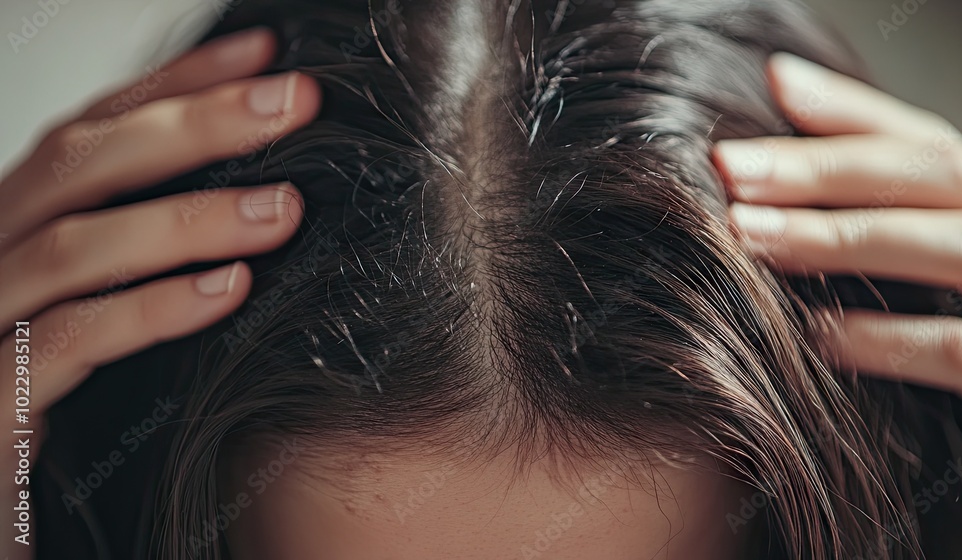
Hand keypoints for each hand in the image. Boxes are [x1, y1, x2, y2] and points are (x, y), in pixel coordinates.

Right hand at [0, 27, 320, 557]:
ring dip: (186, 217)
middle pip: (84, 162)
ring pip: (74, 245)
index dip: (179, 82)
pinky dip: (151, 309)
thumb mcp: (113, 300)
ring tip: (285, 209)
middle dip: (194, 123)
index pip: (100, 125)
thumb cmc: (68, 395)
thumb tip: (271, 195)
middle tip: (294, 102)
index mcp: (29, 221)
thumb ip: (159, 247)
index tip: (266, 54)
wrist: (17, 515)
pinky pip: (69, 341)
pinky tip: (229, 292)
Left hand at [714, 53, 961, 417]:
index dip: (857, 110)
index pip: (932, 146)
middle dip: (829, 167)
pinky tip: (816, 335)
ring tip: (749, 234)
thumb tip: (772, 204)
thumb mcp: (925, 300)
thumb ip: (883, 247)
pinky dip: (892, 338)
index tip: (775, 83)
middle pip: (941, 177)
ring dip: (847, 236)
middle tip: (729, 165)